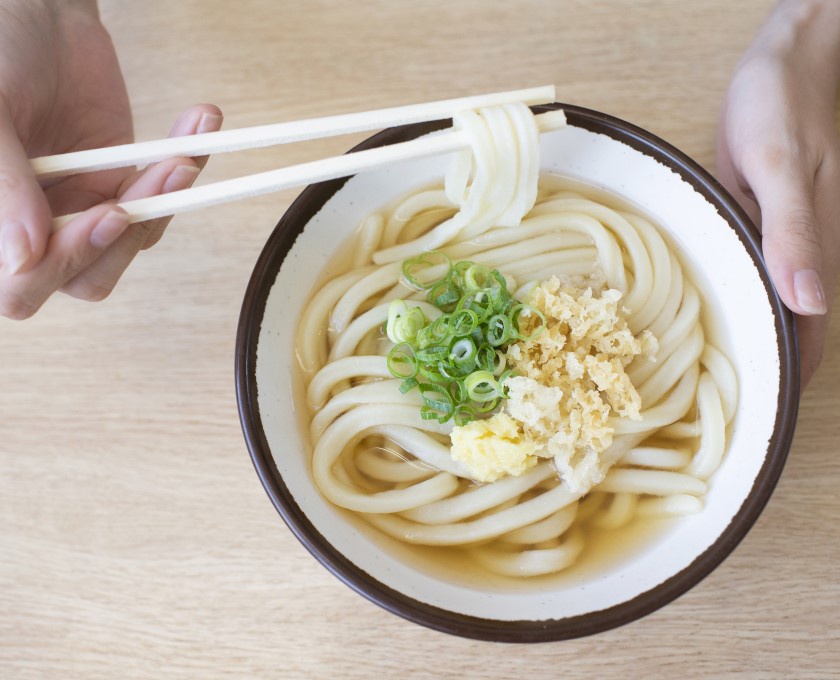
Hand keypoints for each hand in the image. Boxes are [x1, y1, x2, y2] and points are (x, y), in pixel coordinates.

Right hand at [0, 0, 221, 318]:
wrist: (38, 13)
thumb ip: (2, 183)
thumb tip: (24, 258)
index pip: (21, 285)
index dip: (64, 261)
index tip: (107, 212)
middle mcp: (33, 227)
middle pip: (84, 279)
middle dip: (125, 239)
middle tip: (156, 183)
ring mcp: (80, 209)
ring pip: (130, 245)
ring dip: (162, 203)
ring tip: (181, 154)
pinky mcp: (121, 185)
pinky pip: (159, 201)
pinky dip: (184, 166)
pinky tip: (197, 127)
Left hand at [717, 0, 839, 386]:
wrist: (785, 64)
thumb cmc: (782, 106)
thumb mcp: (781, 165)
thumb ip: (793, 231)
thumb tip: (810, 303)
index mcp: (814, 251)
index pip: (810, 338)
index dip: (788, 381)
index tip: (756, 423)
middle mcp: (800, 257)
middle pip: (789, 333)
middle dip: (759, 374)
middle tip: (710, 415)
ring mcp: (779, 243)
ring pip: (768, 309)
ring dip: (744, 342)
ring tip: (696, 383)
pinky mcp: (759, 226)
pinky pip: (750, 277)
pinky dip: (733, 303)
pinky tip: (703, 320)